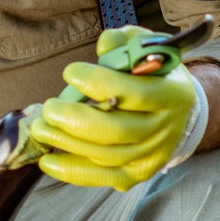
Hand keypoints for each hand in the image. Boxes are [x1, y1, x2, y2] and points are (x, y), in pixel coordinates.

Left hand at [26, 26, 199, 189]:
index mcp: (170, 94)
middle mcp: (164, 128)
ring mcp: (151, 154)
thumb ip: (125, 43)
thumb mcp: (147, 49)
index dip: (97, 83)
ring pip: (105, 155)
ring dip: (65, 143)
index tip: (70, 72)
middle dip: (74, 120)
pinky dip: (71, 171)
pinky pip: (102, 177)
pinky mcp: (137, 173)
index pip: (132, 92)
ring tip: (40, 129)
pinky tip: (46, 162)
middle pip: (115, 130)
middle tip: (48, 108)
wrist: (179, 111)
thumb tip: (104, 46)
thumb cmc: (154, 75)